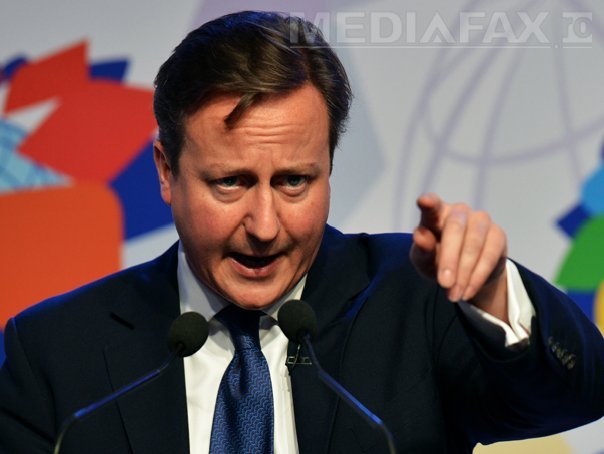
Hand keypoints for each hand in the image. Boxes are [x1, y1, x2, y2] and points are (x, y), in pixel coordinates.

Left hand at [410, 193, 508, 320]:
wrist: (464, 274)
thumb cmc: (437, 259)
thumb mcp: (424, 260)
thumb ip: (421, 249)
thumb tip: (419, 236)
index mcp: (435, 213)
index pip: (431, 204)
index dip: (429, 202)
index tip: (424, 201)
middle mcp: (459, 211)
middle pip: (455, 228)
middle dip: (449, 259)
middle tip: (444, 284)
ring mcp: (480, 220)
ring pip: (474, 243)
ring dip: (464, 272)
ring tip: (454, 294)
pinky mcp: (497, 234)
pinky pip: (490, 255)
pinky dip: (478, 276)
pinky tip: (467, 291)